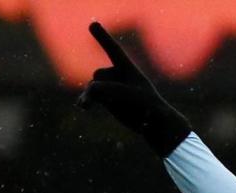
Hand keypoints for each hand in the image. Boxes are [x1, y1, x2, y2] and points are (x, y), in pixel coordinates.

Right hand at [77, 21, 190, 156]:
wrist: (154, 124)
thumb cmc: (148, 106)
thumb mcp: (130, 95)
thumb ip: (107, 89)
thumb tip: (90, 90)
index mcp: (127, 68)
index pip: (113, 50)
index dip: (103, 37)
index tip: (93, 24)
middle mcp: (117, 75)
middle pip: (99, 75)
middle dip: (104, 87)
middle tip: (120, 99)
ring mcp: (110, 87)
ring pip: (93, 87)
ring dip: (93, 96)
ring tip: (100, 106)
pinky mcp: (106, 100)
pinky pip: (91, 97)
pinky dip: (86, 101)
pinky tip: (82, 106)